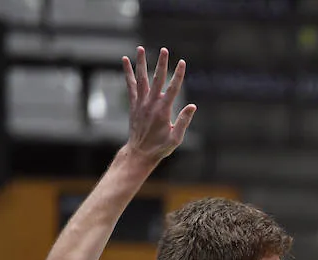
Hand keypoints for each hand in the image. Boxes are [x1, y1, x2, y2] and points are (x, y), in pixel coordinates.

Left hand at [122, 47, 195, 162]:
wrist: (140, 152)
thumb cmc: (160, 147)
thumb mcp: (176, 138)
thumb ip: (184, 121)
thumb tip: (192, 106)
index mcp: (163, 111)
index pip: (173, 89)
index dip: (178, 75)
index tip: (182, 62)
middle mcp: (151, 103)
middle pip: (157, 79)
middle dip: (161, 64)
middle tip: (164, 50)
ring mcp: (141, 103)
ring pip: (142, 78)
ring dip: (141, 63)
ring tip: (140, 48)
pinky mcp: (134, 104)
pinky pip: (130, 85)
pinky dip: (128, 73)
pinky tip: (125, 61)